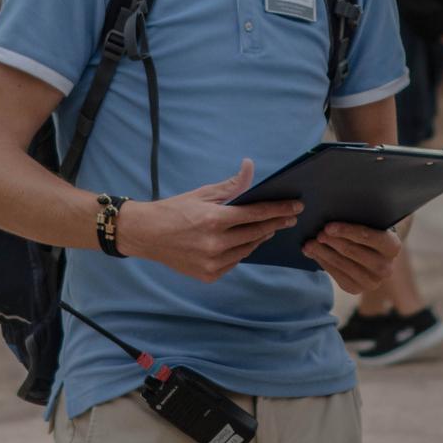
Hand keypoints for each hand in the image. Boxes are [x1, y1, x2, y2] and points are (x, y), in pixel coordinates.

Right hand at [116, 160, 303, 282]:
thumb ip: (231, 185)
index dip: (279, 210)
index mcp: (214, 220)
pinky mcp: (209, 276)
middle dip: (276, 223)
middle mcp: (215, 245)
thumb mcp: (202, 194)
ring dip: (260, 237)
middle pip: (257, 233)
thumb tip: (250, 167)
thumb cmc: (175, 210)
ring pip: (248, 249)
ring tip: (269, 227)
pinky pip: (235, 261)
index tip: (296, 206)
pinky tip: (246, 241)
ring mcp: (212, 263)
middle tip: (291, 216)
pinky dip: (242, 250)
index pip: (256, 215)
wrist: (147, 235)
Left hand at [303, 223, 401, 295]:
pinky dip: (323, 262)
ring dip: (323, 252)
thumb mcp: (371, 223)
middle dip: (332, 241)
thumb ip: (357, 218)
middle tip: (317, 234)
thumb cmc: (371, 231)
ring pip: (342, 264)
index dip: (346, 231)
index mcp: (392, 246)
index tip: (328, 226)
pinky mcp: (356, 289)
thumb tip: (331, 218)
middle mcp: (385, 267)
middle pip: (353, 252)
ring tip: (309, 244)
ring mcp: (371, 281)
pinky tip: (313, 253)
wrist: (376, 253)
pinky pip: (336, 274)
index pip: (367, 236)